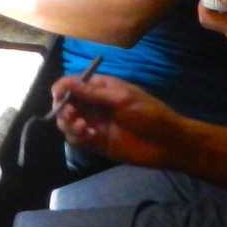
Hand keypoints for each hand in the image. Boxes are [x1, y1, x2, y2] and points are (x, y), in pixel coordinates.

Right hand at [54, 72, 185, 168]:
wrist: (167, 143)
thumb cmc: (149, 114)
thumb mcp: (122, 99)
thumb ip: (93, 93)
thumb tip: (66, 82)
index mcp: (100, 88)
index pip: (72, 84)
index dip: (62, 88)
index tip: (58, 96)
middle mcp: (93, 104)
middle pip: (65, 103)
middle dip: (63, 109)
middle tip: (72, 116)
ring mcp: (93, 123)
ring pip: (67, 122)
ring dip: (68, 124)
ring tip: (82, 127)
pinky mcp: (95, 142)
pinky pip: (75, 138)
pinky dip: (76, 136)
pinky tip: (89, 136)